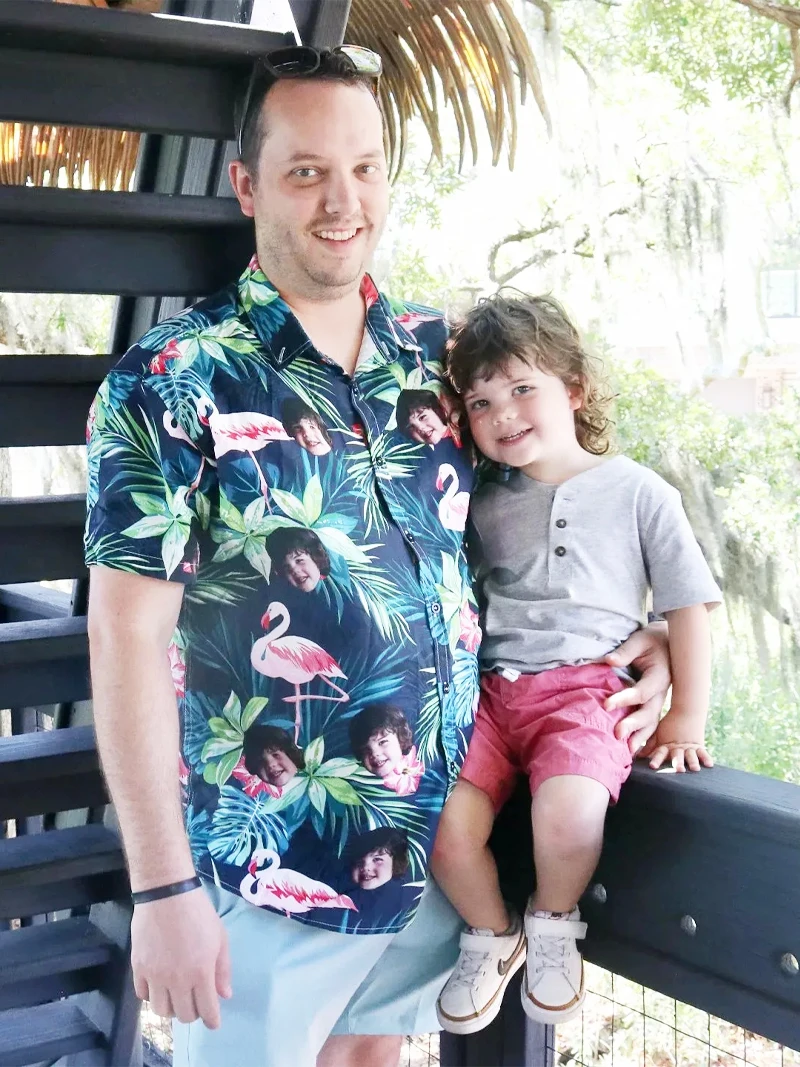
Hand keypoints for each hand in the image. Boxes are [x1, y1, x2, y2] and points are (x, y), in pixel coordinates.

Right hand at [131, 887, 231, 1028]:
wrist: (166, 894)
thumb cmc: (198, 912)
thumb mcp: (220, 937)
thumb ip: (222, 969)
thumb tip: (224, 995)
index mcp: (201, 973)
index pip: (206, 1010)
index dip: (212, 1020)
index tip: (214, 1021)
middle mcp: (177, 980)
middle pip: (184, 1015)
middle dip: (193, 1012)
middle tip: (196, 1001)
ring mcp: (155, 976)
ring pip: (162, 1011)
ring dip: (172, 1007)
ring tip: (177, 995)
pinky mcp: (137, 969)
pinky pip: (143, 996)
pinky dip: (152, 996)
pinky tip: (159, 985)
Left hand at [603, 623, 670, 755]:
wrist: (668, 643)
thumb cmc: (651, 640)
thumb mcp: (640, 640)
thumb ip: (626, 651)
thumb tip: (608, 661)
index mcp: (660, 676)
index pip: (642, 692)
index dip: (624, 699)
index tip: (606, 704)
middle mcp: (662, 692)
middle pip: (649, 713)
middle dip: (633, 724)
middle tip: (616, 733)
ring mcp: (659, 701)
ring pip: (652, 723)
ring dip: (639, 737)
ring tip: (626, 751)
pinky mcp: (653, 705)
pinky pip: (650, 724)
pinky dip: (642, 737)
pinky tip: (631, 750)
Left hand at [644, 709, 712, 771]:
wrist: (686, 711)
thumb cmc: (669, 725)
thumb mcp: (658, 734)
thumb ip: (649, 746)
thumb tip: (637, 755)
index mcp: (666, 745)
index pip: (660, 753)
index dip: (656, 759)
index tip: (652, 766)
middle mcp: (677, 747)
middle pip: (677, 756)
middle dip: (678, 762)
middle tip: (679, 770)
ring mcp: (689, 746)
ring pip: (691, 755)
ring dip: (693, 762)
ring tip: (695, 769)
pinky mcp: (698, 745)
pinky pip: (703, 752)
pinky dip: (706, 758)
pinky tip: (710, 765)